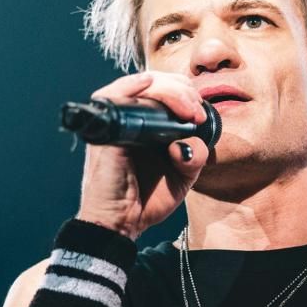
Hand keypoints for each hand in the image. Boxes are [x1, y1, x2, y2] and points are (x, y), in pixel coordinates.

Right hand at [76, 71, 209, 238]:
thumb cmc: (147, 199)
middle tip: (196, 112)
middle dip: (181, 90)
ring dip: (167, 91)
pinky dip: (134, 87)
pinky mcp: (105, 132)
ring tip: (187, 110)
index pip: (163, 89)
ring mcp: (114, 123)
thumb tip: (192, 138)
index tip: (200, 114)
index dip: (185, 93)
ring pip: (138, 86)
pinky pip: (114, 97)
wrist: (122, 225)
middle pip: (153, 82)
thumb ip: (194, 153)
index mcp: (145, 124)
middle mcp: (127, 118)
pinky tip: (152, 88)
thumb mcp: (183, 174)